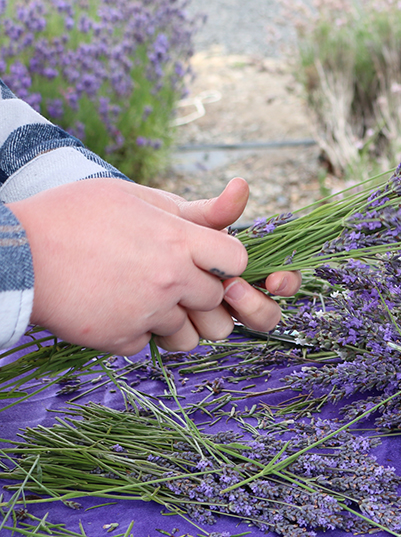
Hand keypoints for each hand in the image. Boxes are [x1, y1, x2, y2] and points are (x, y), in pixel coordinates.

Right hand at [10, 177, 300, 354]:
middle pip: (217, 300)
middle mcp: (169, 279)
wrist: (13, 254)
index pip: (237, 260)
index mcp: (176, 239)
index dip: (226, 261)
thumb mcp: (133, 196)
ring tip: (146, 300)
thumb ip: (190, 207)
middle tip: (170, 279)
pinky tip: (113, 309)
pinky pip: (148, 345)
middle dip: (201, 292)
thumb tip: (241, 191)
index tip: (207, 258)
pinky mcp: (119, 339)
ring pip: (189, 334)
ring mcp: (145, 312)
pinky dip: (136, 333)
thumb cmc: (71, 215)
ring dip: (175, 321)